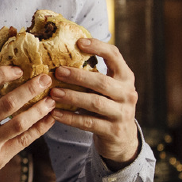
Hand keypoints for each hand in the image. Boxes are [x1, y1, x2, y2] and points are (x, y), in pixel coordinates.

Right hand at [0, 66, 57, 181]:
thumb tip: (8, 73)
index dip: (3, 73)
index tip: (19, 70)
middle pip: (8, 103)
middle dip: (31, 88)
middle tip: (46, 79)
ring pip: (20, 122)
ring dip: (39, 109)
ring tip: (51, 100)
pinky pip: (24, 140)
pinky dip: (40, 128)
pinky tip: (49, 119)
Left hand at [49, 36, 140, 167]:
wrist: (122, 138)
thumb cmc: (107, 105)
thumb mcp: (106, 89)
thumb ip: (92, 75)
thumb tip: (59, 56)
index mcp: (125, 77)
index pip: (115, 56)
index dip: (98, 47)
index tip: (79, 42)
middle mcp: (128, 93)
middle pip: (102, 82)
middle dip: (78, 76)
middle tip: (58, 71)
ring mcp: (122, 113)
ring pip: (95, 103)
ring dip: (72, 97)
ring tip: (53, 93)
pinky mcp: (114, 131)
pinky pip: (89, 123)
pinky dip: (70, 118)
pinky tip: (55, 114)